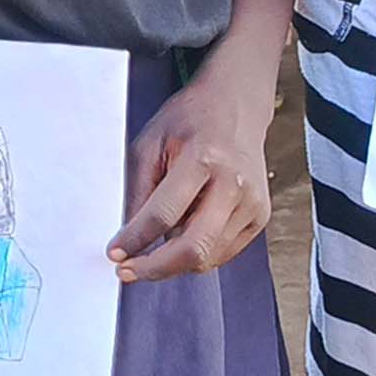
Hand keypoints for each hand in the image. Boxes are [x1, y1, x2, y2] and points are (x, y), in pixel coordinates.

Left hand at [108, 78, 270, 282]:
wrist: (235, 106)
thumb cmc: (190, 121)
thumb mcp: (150, 143)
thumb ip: (138, 191)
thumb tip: (127, 238)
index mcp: (203, 159)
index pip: (164, 215)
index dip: (135, 240)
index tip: (115, 253)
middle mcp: (234, 184)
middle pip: (194, 248)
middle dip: (155, 268)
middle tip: (129, 270)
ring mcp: (252, 203)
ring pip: (208, 258)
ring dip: (174, 262)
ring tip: (154, 246)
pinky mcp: (260, 216)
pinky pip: (222, 253)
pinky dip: (196, 253)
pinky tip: (183, 233)